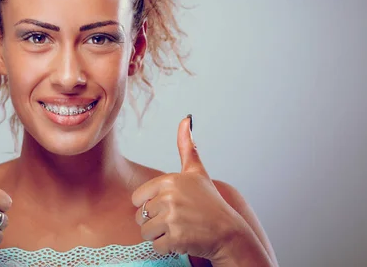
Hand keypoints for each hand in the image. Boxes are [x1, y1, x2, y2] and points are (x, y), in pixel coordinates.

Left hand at [131, 116, 243, 260]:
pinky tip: (183, 241)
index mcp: (169, 180)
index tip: (170, 206)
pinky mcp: (175, 238)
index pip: (137, 198)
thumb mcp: (197, 172)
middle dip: (155, 222)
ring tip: (179, 230)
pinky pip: (156, 246)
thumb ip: (187, 147)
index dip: (151, 205)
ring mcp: (172, 218)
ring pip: (146, 232)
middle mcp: (169, 197)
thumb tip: (186, 118)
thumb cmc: (210, 203)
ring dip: (160, 235)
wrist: (229, 233)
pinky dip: (167, 247)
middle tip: (177, 220)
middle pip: (140, 216)